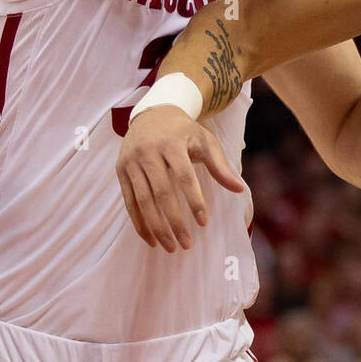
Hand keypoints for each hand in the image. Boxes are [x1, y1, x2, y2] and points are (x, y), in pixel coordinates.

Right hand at [116, 106, 244, 252]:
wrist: (153, 113)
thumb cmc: (185, 131)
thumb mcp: (205, 141)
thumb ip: (221, 166)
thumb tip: (240, 189)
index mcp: (172, 144)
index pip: (184, 177)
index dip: (194, 201)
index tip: (203, 222)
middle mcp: (148, 152)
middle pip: (161, 193)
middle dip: (174, 221)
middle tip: (186, 244)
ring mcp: (131, 162)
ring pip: (142, 200)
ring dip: (156, 227)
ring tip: (170, 247)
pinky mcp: (120, 171)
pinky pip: (129, 201)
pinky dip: (138, 222)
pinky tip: (150, 238)